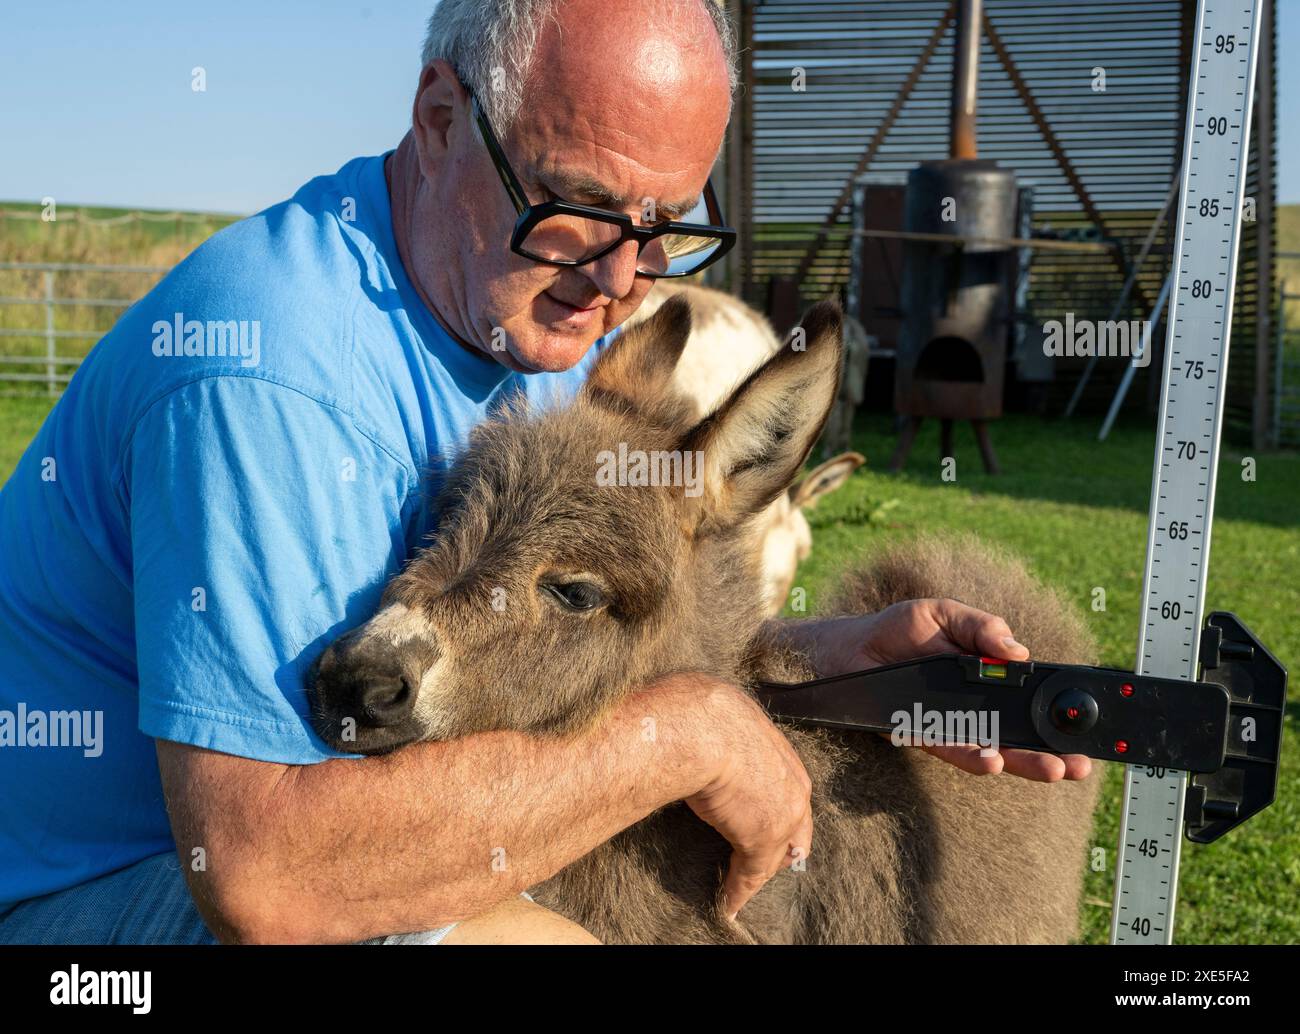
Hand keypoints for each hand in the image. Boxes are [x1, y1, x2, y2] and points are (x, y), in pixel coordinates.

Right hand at [673, 679, 812, 920]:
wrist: (702, 727)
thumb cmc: (701, 713)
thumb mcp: (718, 716)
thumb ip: (715, 728)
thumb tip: (684, 712)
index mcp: (782, 752)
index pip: (789, 791)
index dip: (779, 812)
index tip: (760, 822)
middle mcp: (793, 782)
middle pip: (797, 826)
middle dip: (784, 846)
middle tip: (766, 863)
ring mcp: (783, 812)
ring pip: (778, 852)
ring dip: (759, 872)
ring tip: (741, 888)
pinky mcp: (763, 840)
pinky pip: (751, 874)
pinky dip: (737, 892)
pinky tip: (727, 903)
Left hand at [788, 600, 1092, 782]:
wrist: (848, 648)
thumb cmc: (898, 629)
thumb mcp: (944, 613)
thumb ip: (981, 627)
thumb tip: (1018, 650)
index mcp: (987, 674)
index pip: (1031, 697)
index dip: (1059, 711)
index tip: (1087, 725)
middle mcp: (975, 705)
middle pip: (1022, 732)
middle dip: (1054, 749)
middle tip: (1081, 763)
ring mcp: (952, 723)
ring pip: (996, 749)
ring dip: (1024, 760)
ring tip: (1052, 769)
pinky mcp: (925, 735)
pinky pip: (954, 749)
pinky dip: (975, 756)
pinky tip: (995, 760)